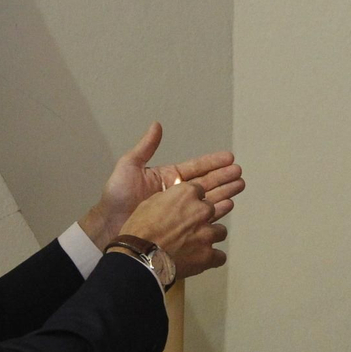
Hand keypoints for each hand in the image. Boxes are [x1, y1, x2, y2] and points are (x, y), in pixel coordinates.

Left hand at [79, 122, 242, 248]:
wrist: (110, 224)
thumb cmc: (116, 197)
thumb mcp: (129, 166)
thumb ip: (146, 147)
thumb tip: (156, 125)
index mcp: (168, 178)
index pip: (196, 168)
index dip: (213, 162)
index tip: (229, 157)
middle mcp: (176, 193)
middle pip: (206, 183)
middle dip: (225, 177)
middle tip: (240, 173)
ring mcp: (178, 210)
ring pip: (207, 199)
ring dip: (224, 193)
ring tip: (240, 186)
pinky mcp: (179, 226)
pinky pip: (201, 218)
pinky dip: (215, 213)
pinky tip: (228, 207)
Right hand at [118, 178, 225, 279]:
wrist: (140, 257)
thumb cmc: (139, 230)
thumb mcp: (149, 203)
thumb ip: (168, 200)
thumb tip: (173, 202)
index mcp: (186, 194)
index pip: (199, 190)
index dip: (192, 199)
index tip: (187, 206)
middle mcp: (201, 210)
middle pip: (211, 209)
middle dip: (202, 217)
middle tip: (189, 227)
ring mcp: (207, 233)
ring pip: (220, 231)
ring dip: (211, 236)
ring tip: (198, 244)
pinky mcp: (209, 255)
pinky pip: (220, 256)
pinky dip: (213, 258)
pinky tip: (204, 260)